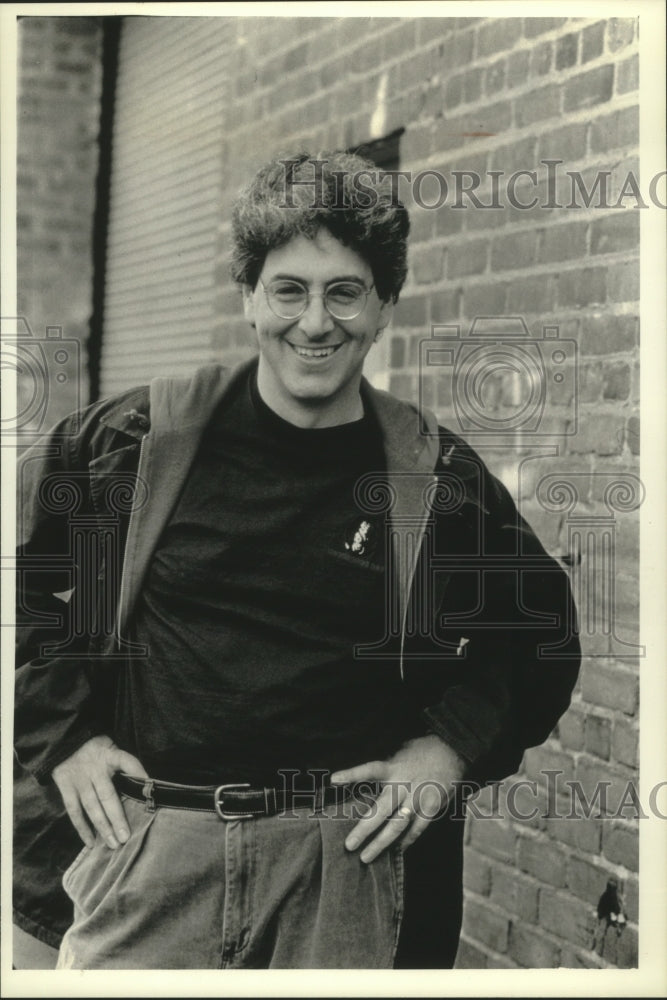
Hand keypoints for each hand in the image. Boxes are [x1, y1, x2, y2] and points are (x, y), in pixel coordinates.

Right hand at [52, 735, 148, 850]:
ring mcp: (79, 779)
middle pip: (108, 795)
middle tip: (126, 837)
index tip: (150, 787)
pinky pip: (74, 811)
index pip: (127, 762)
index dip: (138, 773)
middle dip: (117, 817)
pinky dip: (82, 827)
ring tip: (113, 843)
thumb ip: (123, 764)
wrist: (64, 741)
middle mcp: (94, 768)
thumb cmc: (95, 749)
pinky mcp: (66, 786)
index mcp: (110, 755)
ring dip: (102, 827)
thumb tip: (145, 785)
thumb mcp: (111, 748)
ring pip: (92, 806)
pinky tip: (90, 843)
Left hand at [330, 734, 465, 863]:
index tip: (333, 780)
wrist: (450, 751)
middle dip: (364, 829)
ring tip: (366, 857)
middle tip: (349, 845)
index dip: (351, 775)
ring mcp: (418, 797)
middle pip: (381, 809)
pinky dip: (406, 841)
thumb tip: (359, 789)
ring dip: (381, 843)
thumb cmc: (418, 755)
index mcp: (393, 768)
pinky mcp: (432, 806)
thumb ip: (383, 772)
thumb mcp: (398, 756)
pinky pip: (417, 829)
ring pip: (398, 825)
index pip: (369, 770)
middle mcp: (404, 783)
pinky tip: (396, 851)